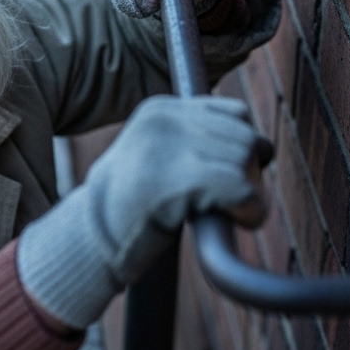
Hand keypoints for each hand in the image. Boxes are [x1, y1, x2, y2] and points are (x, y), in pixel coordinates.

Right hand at [17, 95, 263, 329]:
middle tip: (236, 200)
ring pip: (245, 161)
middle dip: (251, 170)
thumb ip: (194, 139)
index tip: (236, 173)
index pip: (236, 113)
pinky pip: (240, 190)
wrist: (90, 238)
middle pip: (244, 137)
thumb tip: (259, 145)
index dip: (245, 147)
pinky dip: (251, 209)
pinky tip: (242, 220)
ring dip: (251, 192)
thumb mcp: (155, 154)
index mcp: (160, 111)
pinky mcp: (175, 184)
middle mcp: (163, 123)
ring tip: (232, 211)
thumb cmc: (131, 205)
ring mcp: (166, 151)